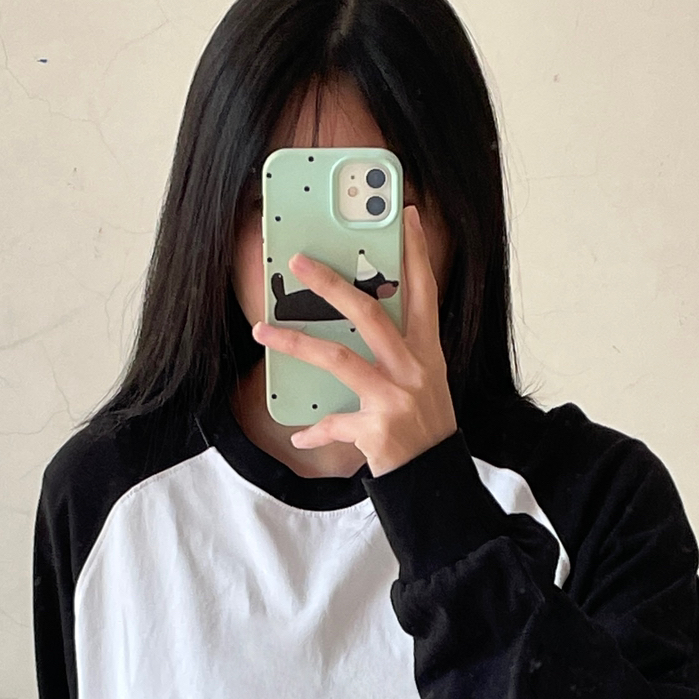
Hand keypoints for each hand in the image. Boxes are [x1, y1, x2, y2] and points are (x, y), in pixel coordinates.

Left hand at [251, 202, 457, 476]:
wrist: (435, 481)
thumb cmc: (424, 429)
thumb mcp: (423, 384)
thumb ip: (396, 354)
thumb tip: (355, 322)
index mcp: (427, 353)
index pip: (423, 292)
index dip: (416, 253)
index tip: (406, 216)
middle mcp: (413, 370)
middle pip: (369, 314)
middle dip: (331, 284)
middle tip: (299, 261)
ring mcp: (395, 399)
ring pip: (337, 358)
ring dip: (295, 341)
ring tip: (262, 330)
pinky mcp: (377, 430)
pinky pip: (334, 423)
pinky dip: (315, 429)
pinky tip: (300, 432)